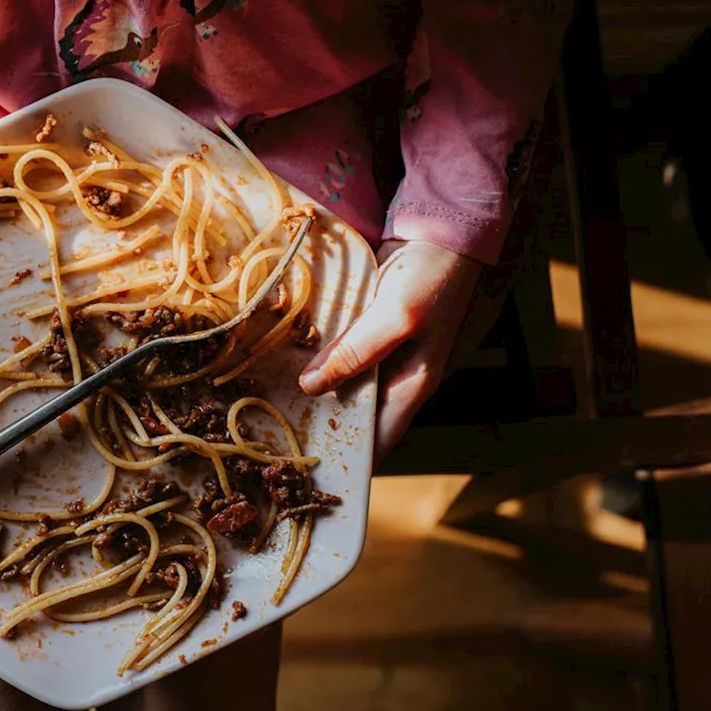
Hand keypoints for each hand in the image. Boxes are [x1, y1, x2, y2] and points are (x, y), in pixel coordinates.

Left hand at [298, 239, 481, 461]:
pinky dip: (316, 363)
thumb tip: (312, 387)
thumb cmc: (429, 277)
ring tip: (271, 410)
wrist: (439, 231)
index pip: (380, 438)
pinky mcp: (365, 332)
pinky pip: (338, 356)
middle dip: (324, 429)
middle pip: (356, 416)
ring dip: (315, 396)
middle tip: (279, 444)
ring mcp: (381, 354)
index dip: (352, 460)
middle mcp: (396, 376)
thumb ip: (356, 353)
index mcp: (412, 384)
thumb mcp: (394, 317)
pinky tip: (283, 365)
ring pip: (343, 387)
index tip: (316, 478)